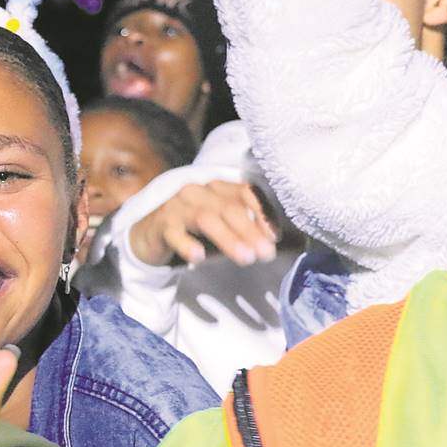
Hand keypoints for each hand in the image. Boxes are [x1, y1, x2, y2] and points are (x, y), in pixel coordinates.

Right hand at [128, 180, 277, 268]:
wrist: (150, 237)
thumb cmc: (195, 233)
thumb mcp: (227, 232)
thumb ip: (255, 235)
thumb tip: (296, 244)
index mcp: (217, 188)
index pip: (245, 192)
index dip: (262, 212)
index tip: (275, 237)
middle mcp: (198, 191)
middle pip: (229, 207)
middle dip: (250, 231)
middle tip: (266, 254)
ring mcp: (177, 205)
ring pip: (206, 218)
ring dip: (228, 238)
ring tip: (245, 258)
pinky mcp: (161, 224)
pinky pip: (175, 233)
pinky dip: (187, 244)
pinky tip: (199, 258)